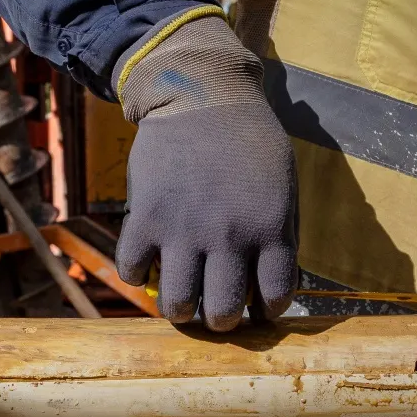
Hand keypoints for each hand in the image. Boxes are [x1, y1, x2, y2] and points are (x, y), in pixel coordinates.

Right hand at [113, 14, 298, 330]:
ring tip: (183, 301)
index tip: (259, 309)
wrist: (201, 94)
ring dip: (181, 310)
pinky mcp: (146, 216)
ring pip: (176, 305)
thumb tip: (273, 287)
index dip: (267, 312)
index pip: (274, 297)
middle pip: (222, 313)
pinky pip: (133, 270)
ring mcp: (183, 229)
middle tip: (217, 311)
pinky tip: (150, 263)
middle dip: (222, 321)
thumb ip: (280, 234)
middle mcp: (227, 236)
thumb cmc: (249, 140)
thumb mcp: (284, 184)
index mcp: (269, 227)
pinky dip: (138, 275)